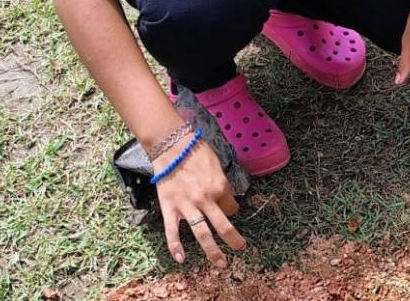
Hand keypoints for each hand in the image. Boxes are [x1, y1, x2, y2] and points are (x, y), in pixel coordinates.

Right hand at [154, 140, 244, 266]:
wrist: (171, 145)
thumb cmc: (196, 150)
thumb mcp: (217, 164)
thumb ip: (221, 183)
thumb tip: (225, 196)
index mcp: (220, 187)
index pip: (232, 208)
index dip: (232, 210)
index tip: (229, 211)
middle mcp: (206, 199)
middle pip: (223, 226)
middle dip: (234, 240)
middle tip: (239, 248)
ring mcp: (187, 206)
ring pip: (202, 233)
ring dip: (212, 251)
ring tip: (220, 263)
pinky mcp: (169, 208)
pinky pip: (172, 231)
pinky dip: (175, 247)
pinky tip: (180, 259)